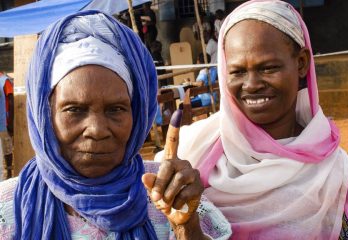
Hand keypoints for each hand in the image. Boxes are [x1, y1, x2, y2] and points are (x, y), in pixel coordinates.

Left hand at [142, 110, 203, 225]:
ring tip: (166, 202)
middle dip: (159, 184)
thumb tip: (145, 176)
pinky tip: (177, 205)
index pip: (173, 142)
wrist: (178, 215)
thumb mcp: (153, 192)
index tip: (178, 111)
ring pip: (177, 180)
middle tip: (155, 198)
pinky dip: (176, 202)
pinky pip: (184, 192)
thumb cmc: (164, 199)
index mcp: (171, 161)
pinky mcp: (199, 185)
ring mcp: (192, 173)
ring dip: (167, 194)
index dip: (175, 128)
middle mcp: (183, 163)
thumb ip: (150, 183)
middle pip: (168, 166)